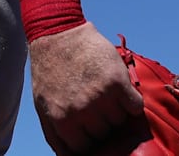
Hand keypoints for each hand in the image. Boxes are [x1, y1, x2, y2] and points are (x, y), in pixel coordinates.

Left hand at [29, 22, 144, 155]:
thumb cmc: (48, 72)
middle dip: (101, 123)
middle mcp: (82, 111)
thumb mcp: (43, 106)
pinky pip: (135, 107)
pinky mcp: (117, 81)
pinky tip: (120, 91)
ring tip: (103, 93)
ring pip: (120, 122)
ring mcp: (100, 96)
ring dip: (116, 111)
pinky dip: (132, 102)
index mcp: (62, 120)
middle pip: (105, 134)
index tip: (91, 131)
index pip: (85, 149)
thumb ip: (56, 136)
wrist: (57, 34)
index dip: (89, 139)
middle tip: (95, 104)